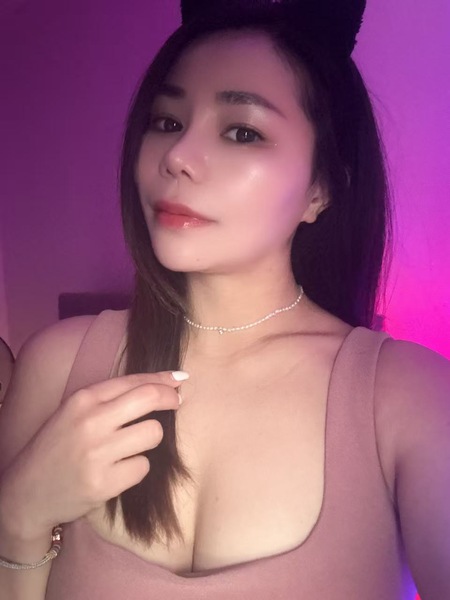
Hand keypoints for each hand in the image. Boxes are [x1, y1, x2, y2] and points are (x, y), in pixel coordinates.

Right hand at [0, 371, 186, 539]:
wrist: (26, 492)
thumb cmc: (58, 447)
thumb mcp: (75, 412)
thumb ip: (111, 398)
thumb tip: (163, 382)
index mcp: (83, 399)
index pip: (134, 381)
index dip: (163, 379)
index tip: (180, 380)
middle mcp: (90, 422)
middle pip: (149, 399)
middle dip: (170, 399)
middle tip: (176, 403)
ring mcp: (97, 454)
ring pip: (153, 433)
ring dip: (150, 439)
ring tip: (131, 447)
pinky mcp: (103, 484)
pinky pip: (143, 467)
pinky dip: (137, 468)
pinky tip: (119, 471)